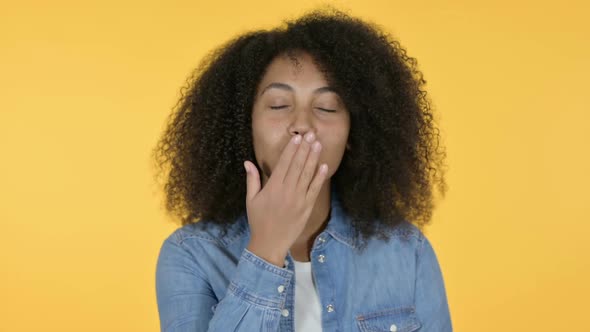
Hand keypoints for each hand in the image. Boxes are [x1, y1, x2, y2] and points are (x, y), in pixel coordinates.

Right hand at [243, 132, 327, 265]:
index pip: (284, 163)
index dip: (292, 149)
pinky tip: (324, 166)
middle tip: (311, 134)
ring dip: (313, 158)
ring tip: (318, 144)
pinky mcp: (307, 207)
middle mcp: (287, 191)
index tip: (297, 137)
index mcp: (273, 187)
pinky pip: (314, 189)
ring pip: (307, 174)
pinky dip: (319, 177)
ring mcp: (299, 199)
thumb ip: (252, 180)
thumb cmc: (258, 221)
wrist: (270, 244)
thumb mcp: (251, 200)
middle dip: (305, 148)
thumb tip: (247, 162)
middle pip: (298, 165)